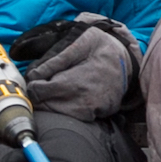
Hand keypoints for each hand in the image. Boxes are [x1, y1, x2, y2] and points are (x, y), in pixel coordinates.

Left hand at [17, 16, 138, 120]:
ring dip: (54, 103)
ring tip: (59, 89)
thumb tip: (33, 75)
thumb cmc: (100, 48)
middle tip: (45, 84)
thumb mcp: (79, 44)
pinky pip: (76, 117)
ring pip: (60, 114)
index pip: (39, 93)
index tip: (36, 80)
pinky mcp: (100, 114)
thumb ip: (55, 60)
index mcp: (75, 83)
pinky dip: (69, 108)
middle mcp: (84, 101)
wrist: (127, 58)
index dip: (34, 86)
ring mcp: (93, 110)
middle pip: (47, 107)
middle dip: (42, 96)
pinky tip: (72, 96)